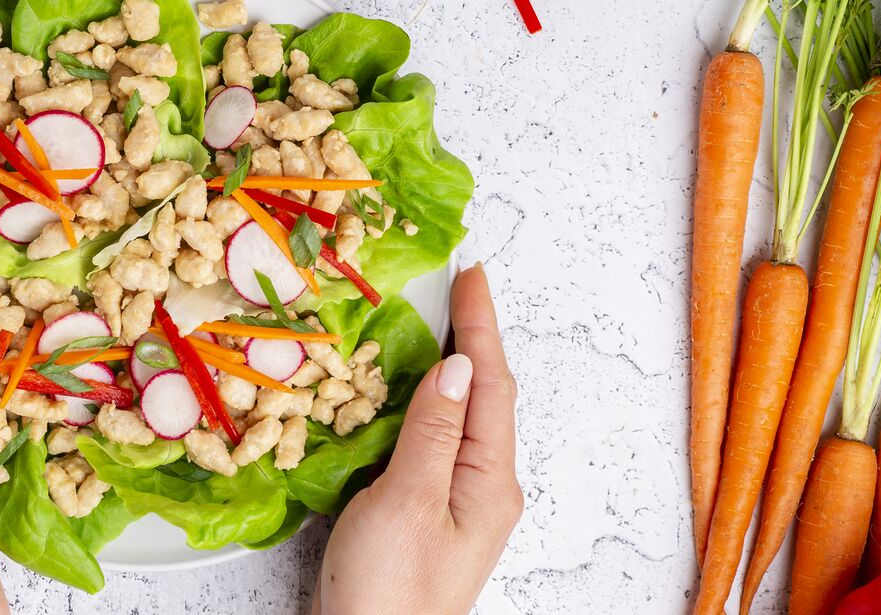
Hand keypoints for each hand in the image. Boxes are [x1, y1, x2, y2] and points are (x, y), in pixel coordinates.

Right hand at [313, 264, 521, 614]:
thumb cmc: (389, 591)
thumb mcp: (409, 502)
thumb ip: (433, 432)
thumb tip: (455, 367)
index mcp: (489, 480)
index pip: (490, 384)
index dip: (480, 325)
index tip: (470, 274)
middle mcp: (481, 487)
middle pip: (481, 396)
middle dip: (468, 339)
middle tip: (451, 288)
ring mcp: (453, 502)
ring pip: (453, 418)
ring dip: (441, 370)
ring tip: (425, 325)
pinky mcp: (421, 514)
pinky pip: (428, 443)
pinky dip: (415, 407)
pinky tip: (395, 395)